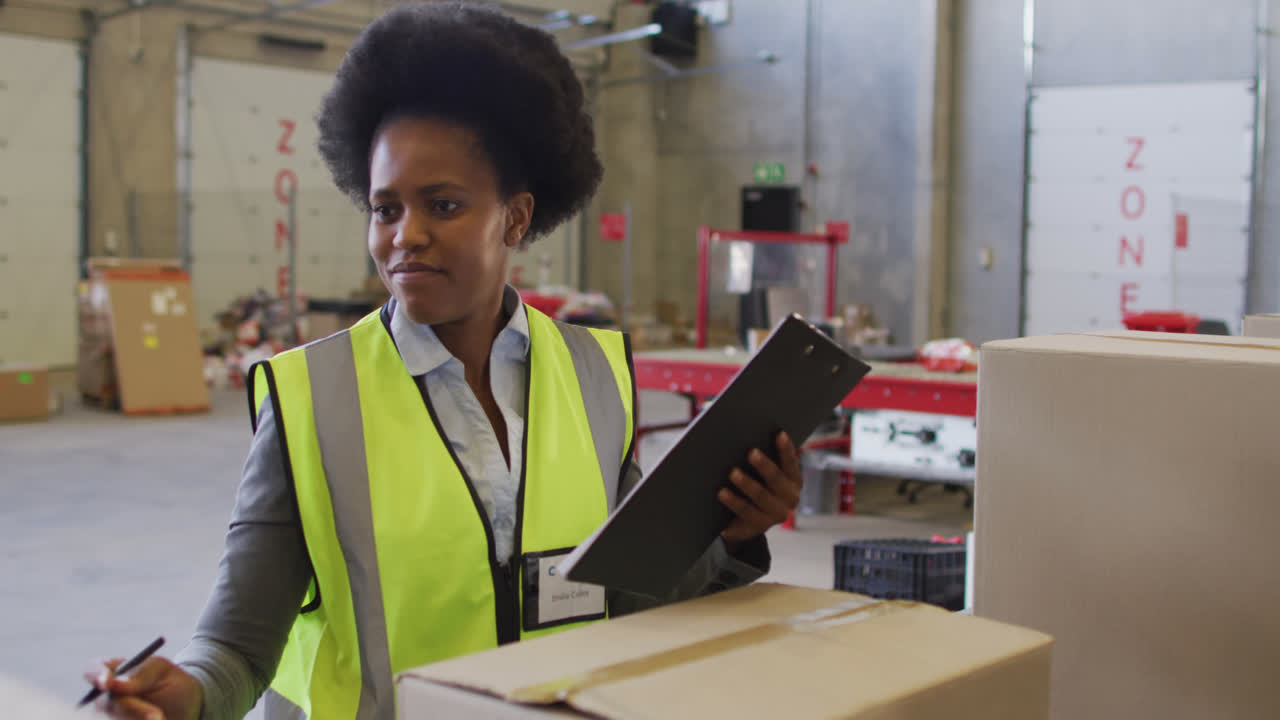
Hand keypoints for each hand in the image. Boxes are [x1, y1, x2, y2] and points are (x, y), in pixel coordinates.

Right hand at [84, 656, 201, 719]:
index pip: (93, 670)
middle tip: (157, 716)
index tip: (107, 682)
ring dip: (140, 719)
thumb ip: (140, 673)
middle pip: (105, 704)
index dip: (96, 675)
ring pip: (115, 719)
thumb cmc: (172, 684)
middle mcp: (105, 697)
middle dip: (134, 709)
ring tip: (162, 718)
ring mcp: (110, 715)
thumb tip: (116, 683)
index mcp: (114, 672)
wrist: (186, 710)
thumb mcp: (163, 672)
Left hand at [718, 432, 802, 550]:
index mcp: (793, 480)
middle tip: (751, 452)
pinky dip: (733, 501)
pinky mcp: (758, 526)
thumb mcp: (759, 472)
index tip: (779, 433)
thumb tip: (744, 432)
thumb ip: (759, 457)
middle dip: (764, 465)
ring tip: (733, 472)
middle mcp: (790, 498)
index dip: (786, 449)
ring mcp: (775, 514)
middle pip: (777, 480)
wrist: (743, 521)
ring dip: (747, 484)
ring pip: (761, 497)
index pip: (791, 462)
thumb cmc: (752, 484)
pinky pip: (745, 512)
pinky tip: (721, 492)